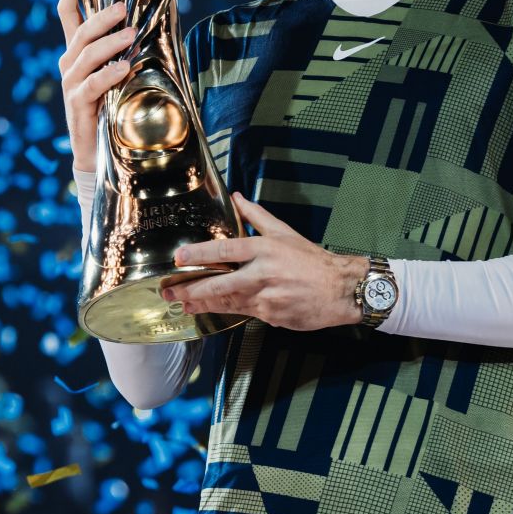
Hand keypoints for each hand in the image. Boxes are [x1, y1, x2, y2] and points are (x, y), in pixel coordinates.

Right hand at [54, 0, 135, 173]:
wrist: (97, 151)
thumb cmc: (111, 106)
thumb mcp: (117, 74)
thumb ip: (123, 50)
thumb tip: (145, 23)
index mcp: (77, 53)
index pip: (68, 15)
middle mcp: (70, 65)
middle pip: (81, 32)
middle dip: (102, 17)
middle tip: (124, 7)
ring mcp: (71, 84)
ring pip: (86, 55)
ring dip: (110, 43)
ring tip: (131, 35)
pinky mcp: (76, 105)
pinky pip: (91, 85)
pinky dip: (107, 75)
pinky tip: (123, 68)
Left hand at [160, 193, 366, 331]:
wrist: (342, 289)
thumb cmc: (313, 260)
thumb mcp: (285, 233)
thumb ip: (257, 217)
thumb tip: (236, 197)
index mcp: (266, 249)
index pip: (226, 250)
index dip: (200, 254)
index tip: (179, 258)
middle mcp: (264, 273)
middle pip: (221, 283)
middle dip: (193, 289)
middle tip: (170, 291)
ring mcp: (267, 298)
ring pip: (228, 302)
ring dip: (203, 303)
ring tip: (183, 304)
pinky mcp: (272, 316)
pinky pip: (245, 313)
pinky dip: (227, 311)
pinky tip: (210, 312)